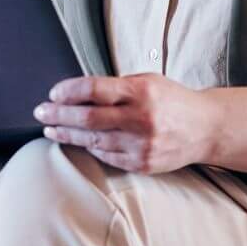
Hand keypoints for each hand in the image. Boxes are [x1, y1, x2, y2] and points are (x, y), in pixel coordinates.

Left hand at [33, 74, 217, 174]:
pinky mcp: (142, 164)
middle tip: (41, 112)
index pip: (94, 90)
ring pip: (93, 140)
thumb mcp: (148, 81)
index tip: (54, 93)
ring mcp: (141, 145)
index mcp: (141, 92)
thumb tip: (76, 92)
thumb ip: (116, 87)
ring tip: (51, 128)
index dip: (68, 92)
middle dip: (58, 114)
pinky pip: (106, 156)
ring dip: (67, 134)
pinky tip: (76, 140)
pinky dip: (88, 147)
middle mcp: (141, 119)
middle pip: (87, 118)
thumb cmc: (172, 100)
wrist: (205, 128)